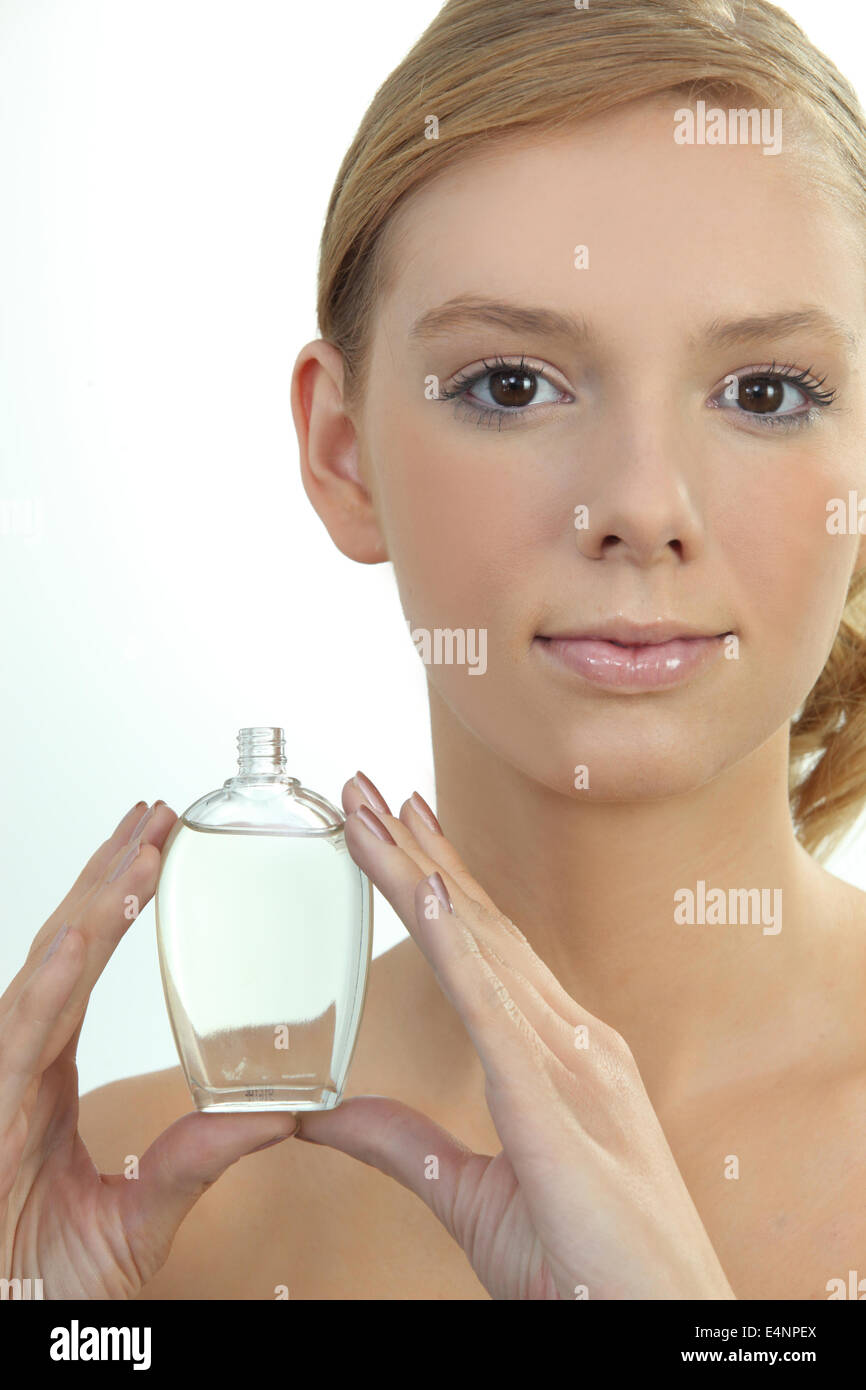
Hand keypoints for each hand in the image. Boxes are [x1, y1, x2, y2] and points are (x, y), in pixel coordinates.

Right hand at [0, 801, 297, 1298]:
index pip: (82, 968)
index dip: (112, 904)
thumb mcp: (143, 1211)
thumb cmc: (43, 1279)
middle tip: (154, 812)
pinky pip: (22, 1036)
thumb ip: (200, 1157)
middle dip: (105, 874)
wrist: (0, 1326)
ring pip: (45, 973)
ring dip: (91, 904)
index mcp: (45, 1075)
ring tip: (137, 845)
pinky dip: (51, 981)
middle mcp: (20, 1061)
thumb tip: (281, 1115)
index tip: (151, 849)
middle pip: (63, 947)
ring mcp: (0, 1080)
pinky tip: (83, 930)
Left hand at [293, 772, 735, 1300]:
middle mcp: (571, 1038)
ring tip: (371, 812)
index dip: (439, 882)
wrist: (649, 1323)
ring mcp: (569, 1060)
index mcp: (560, 1055)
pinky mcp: (551, 1098)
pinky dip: (455, 943)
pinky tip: (422, 891)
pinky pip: (494, 1005)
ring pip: (477, 945)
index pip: (485, 948)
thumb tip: (324, 1112)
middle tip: (366, 787)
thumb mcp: (467, 1191)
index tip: (402, 826)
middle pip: (478, 925)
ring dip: (419, 872)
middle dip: (418, 851)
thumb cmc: (586, 1266)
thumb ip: (399, 1141)